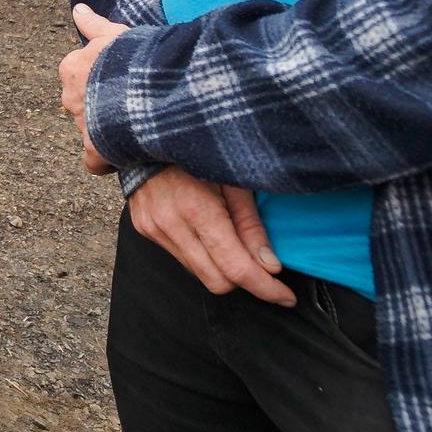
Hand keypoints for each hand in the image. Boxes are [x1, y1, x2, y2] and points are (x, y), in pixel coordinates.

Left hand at [60, 3, 129, 174]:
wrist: (146, 91)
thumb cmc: (132, 57)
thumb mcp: (116, 34)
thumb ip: (94, 24)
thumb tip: (78, 9)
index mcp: (71, 68)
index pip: (78, 76)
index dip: (101, 80)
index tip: (121, 81)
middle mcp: (69, 97)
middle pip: (82, 104)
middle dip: (100, 106)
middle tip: (129, 104)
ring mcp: (80, 126)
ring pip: (89, 131)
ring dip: (106, 131)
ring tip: (135, 126)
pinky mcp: (94, 151)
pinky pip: (94, 161)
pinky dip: (107, 160)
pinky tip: (126, 155)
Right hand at [128, 166, 293, 306]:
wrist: (146, 135)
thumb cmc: (198, 151)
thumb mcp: (234, 180)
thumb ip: (250, 224)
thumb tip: (270, 265)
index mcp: (197, 208)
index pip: (236, 267)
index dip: (265, 288)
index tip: (286, 296)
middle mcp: (171, 224)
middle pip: (217, 281)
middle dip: (245, 281)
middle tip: (263, 268)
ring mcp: (154, 228)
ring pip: (199, 275)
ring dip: (222, 270)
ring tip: (233, 244)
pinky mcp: (145, 230)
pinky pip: (182, 260)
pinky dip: (203, 257)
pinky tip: (208, 235)